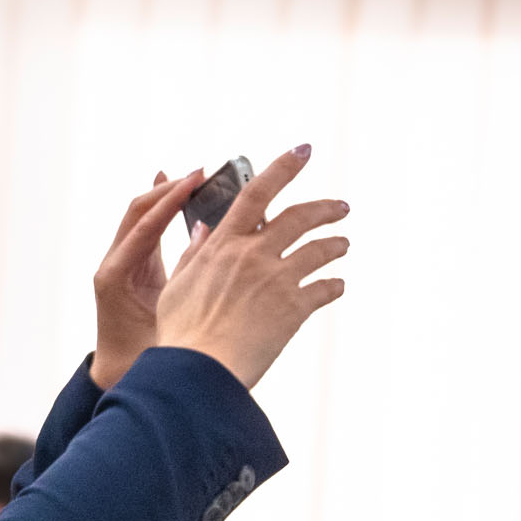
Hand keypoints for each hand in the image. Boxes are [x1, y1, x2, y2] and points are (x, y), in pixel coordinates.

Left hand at [91, 170, 204, 389]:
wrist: (118, 372)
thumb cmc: (144, 355)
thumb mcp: (168, 318)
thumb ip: (185, 280)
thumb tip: (206, 235)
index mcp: (115, 276)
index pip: (145, 226)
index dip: (171, 199)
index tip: (197, 178)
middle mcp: (111, 265)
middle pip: (137, 212)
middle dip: (168, 190)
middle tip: (201, 174)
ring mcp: (117, 264)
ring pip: (140, 218)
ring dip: (167, 197)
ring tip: (198, 180)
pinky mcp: (128, 267)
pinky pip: (145, 230)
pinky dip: (163, 212)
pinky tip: (181, 195)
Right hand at [155, 144, 349, 387]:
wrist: (199, 369)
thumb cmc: (181, 334)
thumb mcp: (177, 288)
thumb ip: (193, 255)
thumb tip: (202, 229)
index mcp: (222, 246)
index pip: (256, 193)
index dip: (282, 168)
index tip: (302, 151)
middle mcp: (253, 255)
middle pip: (300, 216)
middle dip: (326, 208)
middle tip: (340, 208)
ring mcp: (277, 279)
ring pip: (320, 249)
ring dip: (336, 244)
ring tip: (342, 246)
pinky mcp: (295, 308)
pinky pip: (326, 289)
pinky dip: (335, 286)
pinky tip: (337, 287)